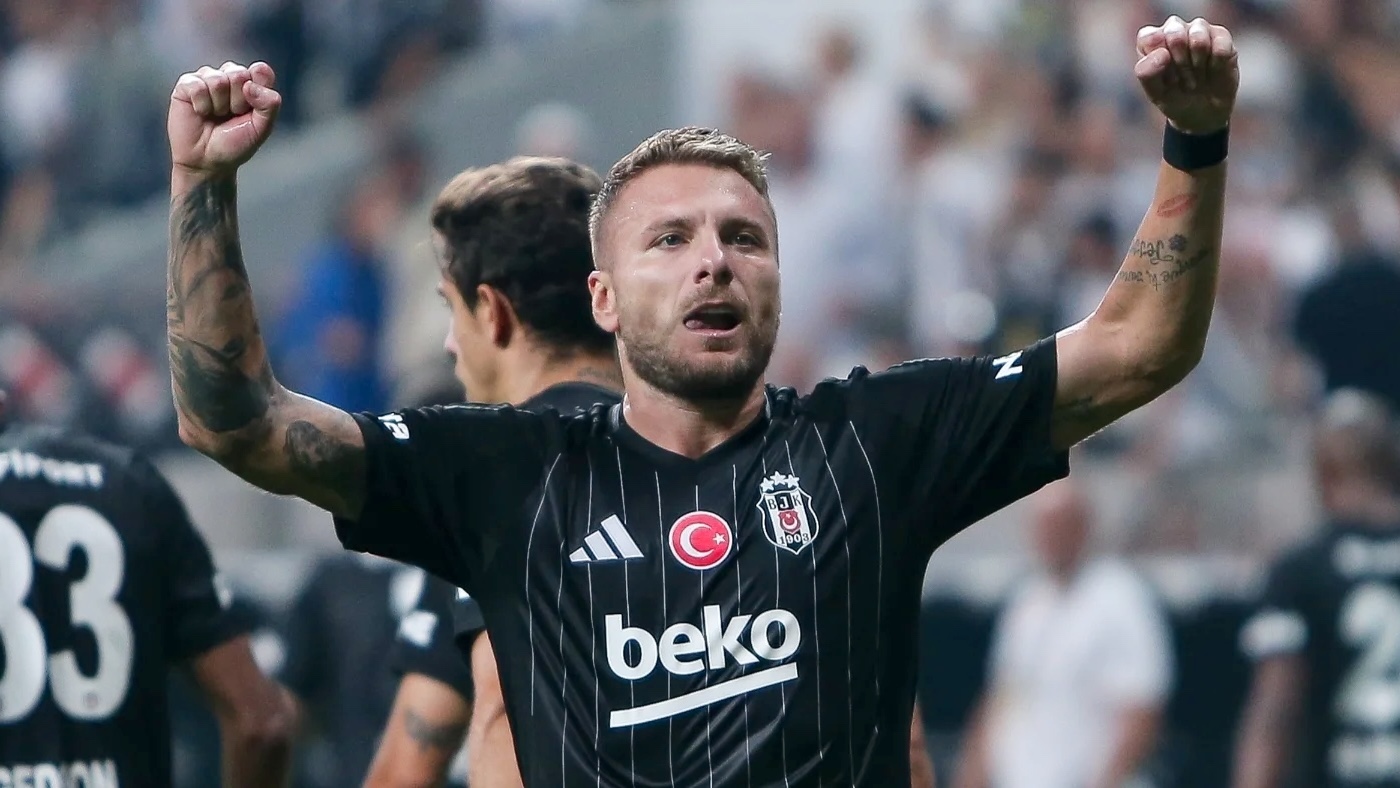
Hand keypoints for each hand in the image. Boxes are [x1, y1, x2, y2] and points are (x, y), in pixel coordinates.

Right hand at [168, 61, 281, 177]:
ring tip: (216, 116)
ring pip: (218, 79)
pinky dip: (202, 104)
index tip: (251, 108)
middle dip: (238, 101)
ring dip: (219, 105)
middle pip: (239, 74)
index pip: (260, 71)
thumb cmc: (234, 144)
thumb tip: (249, 84)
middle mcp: (230, 77)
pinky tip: (201, 113)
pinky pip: (197, 85)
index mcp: (252, 84)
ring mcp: (208, 79)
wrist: (207, 161)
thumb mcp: (262, 128)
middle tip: (232, 116)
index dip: (257, 89)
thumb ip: (269, 104)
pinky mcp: (187, 85)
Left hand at [1135, 16, 1238, 134]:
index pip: (1149, 36)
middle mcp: (1175, 29)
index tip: (1164, 77)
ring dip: (1197, 63)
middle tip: (1182, 79)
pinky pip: (1220, 44)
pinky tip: (1213, 72)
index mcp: (1152, 40)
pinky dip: (1216, 64)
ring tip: (1197, 77)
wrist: (1202, 113)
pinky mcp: (1222, 37)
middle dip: (1179, 62)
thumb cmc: (1174, 98)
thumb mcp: (1155, 93)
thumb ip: (1147, 72)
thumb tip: (1162, 53)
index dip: (1157, 59)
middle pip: (1174, 32)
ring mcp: (1199, 31)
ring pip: (1198, 34)